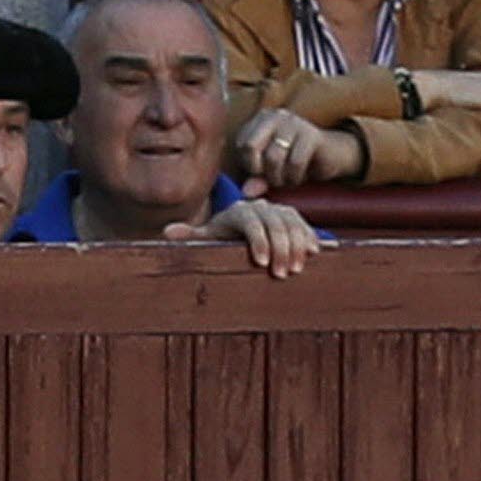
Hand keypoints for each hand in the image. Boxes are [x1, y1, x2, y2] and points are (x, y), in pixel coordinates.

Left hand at [163, 197, 323, 278]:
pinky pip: (305, 225)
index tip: (260, 263)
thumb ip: (191, 235)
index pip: (250, 221)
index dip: (258, 241)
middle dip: (280, 249)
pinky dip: (310, 238)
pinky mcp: (294, 217)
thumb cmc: (225, 238)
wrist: (245, 228)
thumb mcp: (208, 236)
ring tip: (297, 269)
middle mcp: (259, 206)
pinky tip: (313, 254)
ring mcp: (278, 210)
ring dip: (297, 246)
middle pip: (275, 222)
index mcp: (237, 211)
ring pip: (292, 223)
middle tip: (281, 274)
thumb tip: (167, 233)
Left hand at [232, 107, 365, 187]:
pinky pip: (295, 163)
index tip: (264, 175)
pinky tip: (299, 179)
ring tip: (288, 181)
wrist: (335, 155)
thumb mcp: (275, 169)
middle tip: (275, 181)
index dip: (251, 166)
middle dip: (262, 172)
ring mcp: (293, 123)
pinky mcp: (311, 135)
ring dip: (280, 178)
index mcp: (261, 119)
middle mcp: (275, 116)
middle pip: (252, 147)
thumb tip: (246, 193)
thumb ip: (259, 177)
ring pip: (273, 157)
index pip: (242, 144)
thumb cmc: (300, 161)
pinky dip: (295, 177)